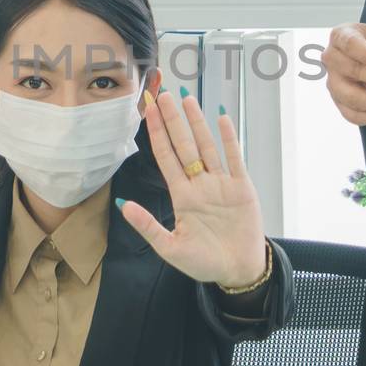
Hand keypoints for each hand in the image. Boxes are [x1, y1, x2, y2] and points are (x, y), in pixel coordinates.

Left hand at [119, 91, 266, 287]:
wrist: (238, 271)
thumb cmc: (204, 262)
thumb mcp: (170, 248)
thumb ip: (148, 226)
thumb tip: (122, 206)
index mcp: (182, 196)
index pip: (166, 157)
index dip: (157, 134)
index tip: (148, 111)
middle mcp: (200, 184)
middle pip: (184, 145)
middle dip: (173, 120)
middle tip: (164, 94)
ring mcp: (221, 184)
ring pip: (207, 146)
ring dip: (197, 122)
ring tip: (187, 99)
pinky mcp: (242, 188)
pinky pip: (234, 158)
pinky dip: (228, 138)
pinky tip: (221, 118)